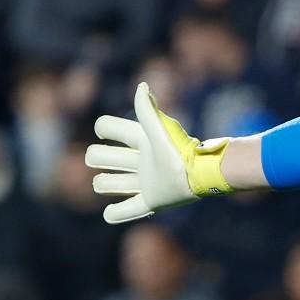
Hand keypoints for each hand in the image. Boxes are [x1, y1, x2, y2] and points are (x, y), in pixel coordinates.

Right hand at [86, 82, 230, 223]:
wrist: (201, 175)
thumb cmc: (180, 149)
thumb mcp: (160, 129)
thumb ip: (147, 111)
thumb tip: (141, 86)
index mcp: (140, 140)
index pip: (108, 128)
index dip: (103, 128)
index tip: (105, 132)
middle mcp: (140, 161)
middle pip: (102, 156)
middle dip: (98, 157)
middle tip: (111, 161)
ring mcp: (144, 182)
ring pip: (109, 183)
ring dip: (105, 184)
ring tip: (110, 183)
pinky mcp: (152, 201)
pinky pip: (126, 211)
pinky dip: (115, 214)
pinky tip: (110, 212)